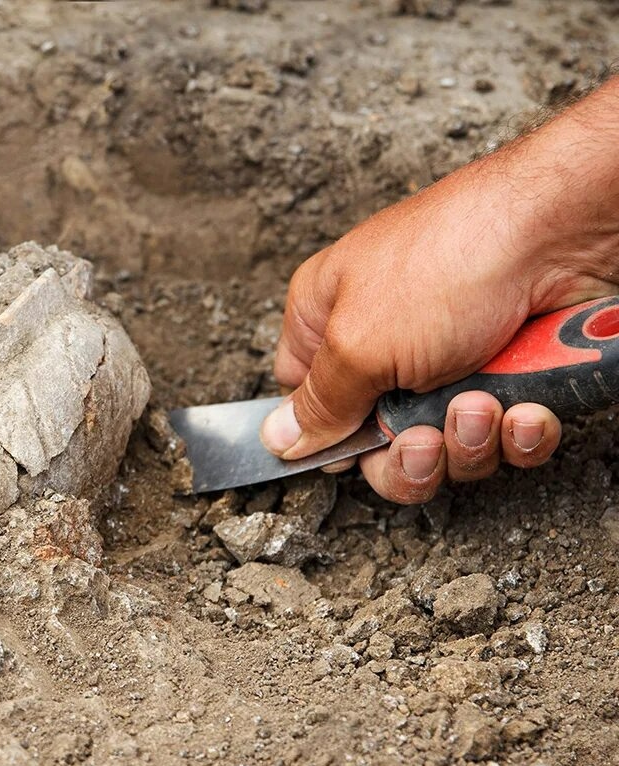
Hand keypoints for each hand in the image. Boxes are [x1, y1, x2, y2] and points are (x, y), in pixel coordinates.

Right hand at [262, 80, 618, 502]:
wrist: (561, 234)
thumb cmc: (450, 259)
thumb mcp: (359, 342)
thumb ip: (318, 403)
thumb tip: (281, 438)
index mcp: (327, 321)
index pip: (305, 402)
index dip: (328, 438)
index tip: (353, 453)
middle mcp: (383, 344)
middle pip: (377, 443)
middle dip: (410, 456)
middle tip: (426, 438)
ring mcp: (449, 363)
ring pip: (446, 449)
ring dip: (468, 440)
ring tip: (483, 402)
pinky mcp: (508, 377)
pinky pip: (504, 440)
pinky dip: (517, 435)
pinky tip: (524, 407)